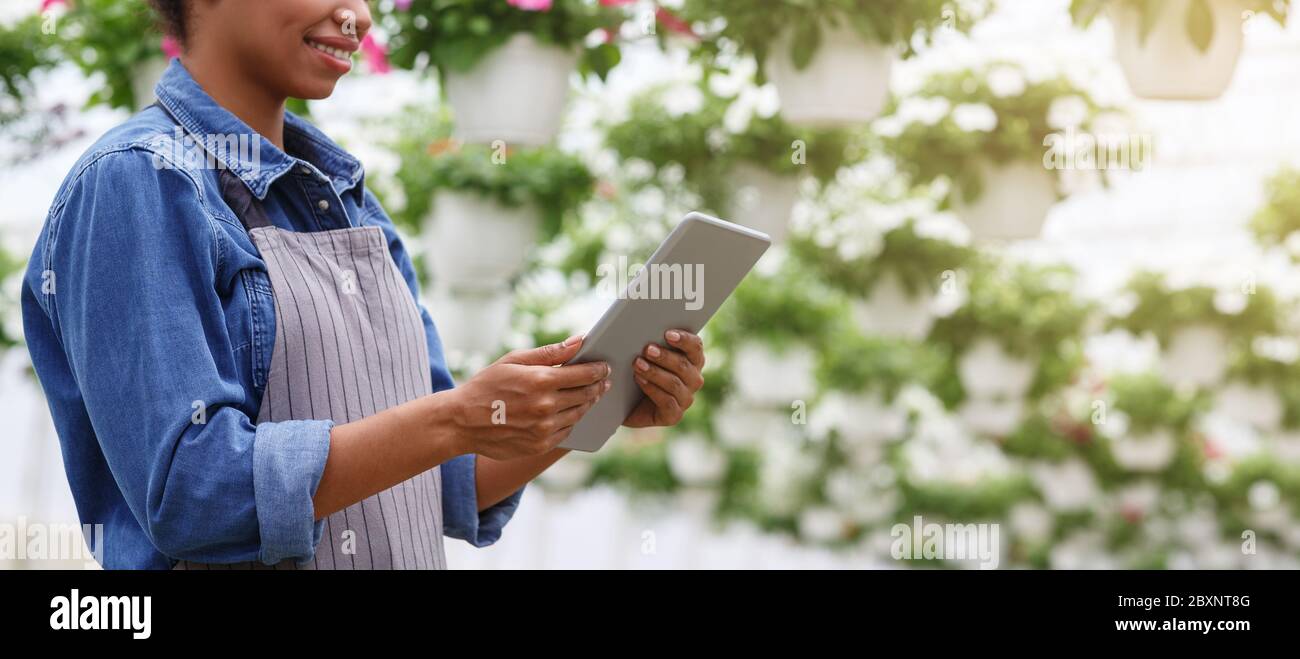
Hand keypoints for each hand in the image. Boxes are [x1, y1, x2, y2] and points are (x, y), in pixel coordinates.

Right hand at [450, 335, 610, 459]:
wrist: (461, 422)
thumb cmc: (486, 386)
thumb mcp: (513, 360)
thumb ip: (549, 352)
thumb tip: (579, 341)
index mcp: (540, 381)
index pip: (584, 374)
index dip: (599, 370)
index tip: (605, 366)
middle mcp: (546, 406)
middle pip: (586, 395)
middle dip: (597, 386)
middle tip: (603, 380)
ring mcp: (544, 429)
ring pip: (579, 414)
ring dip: (588, 403)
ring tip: (589, 395)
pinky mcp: (540, 445)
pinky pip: (566, 431)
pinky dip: (571, 420)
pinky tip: (570, 412)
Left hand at [623, 330, 704, 427]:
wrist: (624, 404)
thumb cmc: (637, 372)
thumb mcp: (645, 355)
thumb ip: (653, 343)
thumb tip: (647, 328)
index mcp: (692, 360)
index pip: (696, 347)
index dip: (684, 339)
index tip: (668, 334)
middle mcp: (693, 380)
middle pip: (684, 365)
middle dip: (664, 356)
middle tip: (647, 348)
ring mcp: (685, 399)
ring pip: (675, 383)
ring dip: (655, 372)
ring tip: (638, 363)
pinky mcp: (674, 415)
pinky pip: (667, 402)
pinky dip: (652, 389)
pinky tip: (640, 380)